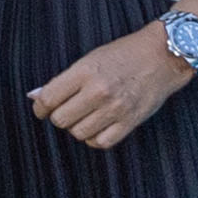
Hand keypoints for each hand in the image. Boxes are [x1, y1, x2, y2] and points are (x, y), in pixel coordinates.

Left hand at [28, 26, 191, 153]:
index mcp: (84, 72)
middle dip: (59, 116)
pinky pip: (101, 142)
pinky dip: (95, 138)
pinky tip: (98, 126)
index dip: (40, 108)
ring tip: (85, 116)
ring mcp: (115, 108)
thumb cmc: (124, 55)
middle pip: (61, 120)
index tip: (42, 109)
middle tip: (67, 110)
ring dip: (78, 127)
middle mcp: (99, 91)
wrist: (162, 56)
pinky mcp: (130, 122)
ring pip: (79, 133)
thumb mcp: (90, 59)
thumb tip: (35, 97)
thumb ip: (63, 80)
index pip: (48, 99)